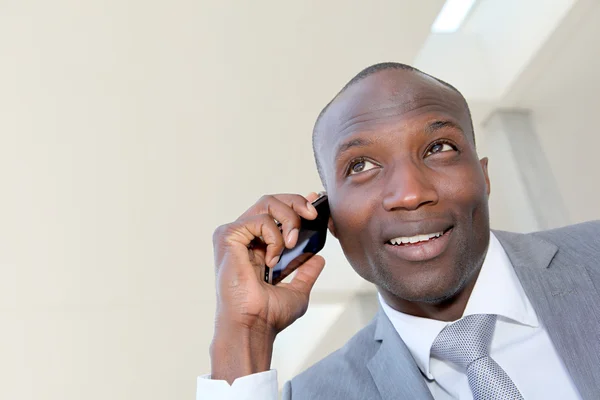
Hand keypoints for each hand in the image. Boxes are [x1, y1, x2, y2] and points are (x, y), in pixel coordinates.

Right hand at [210, 193, 325, 381]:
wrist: (255, 325)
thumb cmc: (268, 315)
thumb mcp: (297, 290)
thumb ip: (306, 272)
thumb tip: (318, 259)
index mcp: (257, 247)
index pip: (275, 213)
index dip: (296, 202)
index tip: (316, 201)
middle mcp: (244, 238)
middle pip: (271, 201)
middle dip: (297, 203)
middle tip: (312, 215)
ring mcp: (234, 235)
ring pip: (267, 203)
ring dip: (289, 221)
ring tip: (291, 245)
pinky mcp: (227, 236)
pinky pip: (259, 220)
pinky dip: (273, 237)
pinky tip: (271, 260)